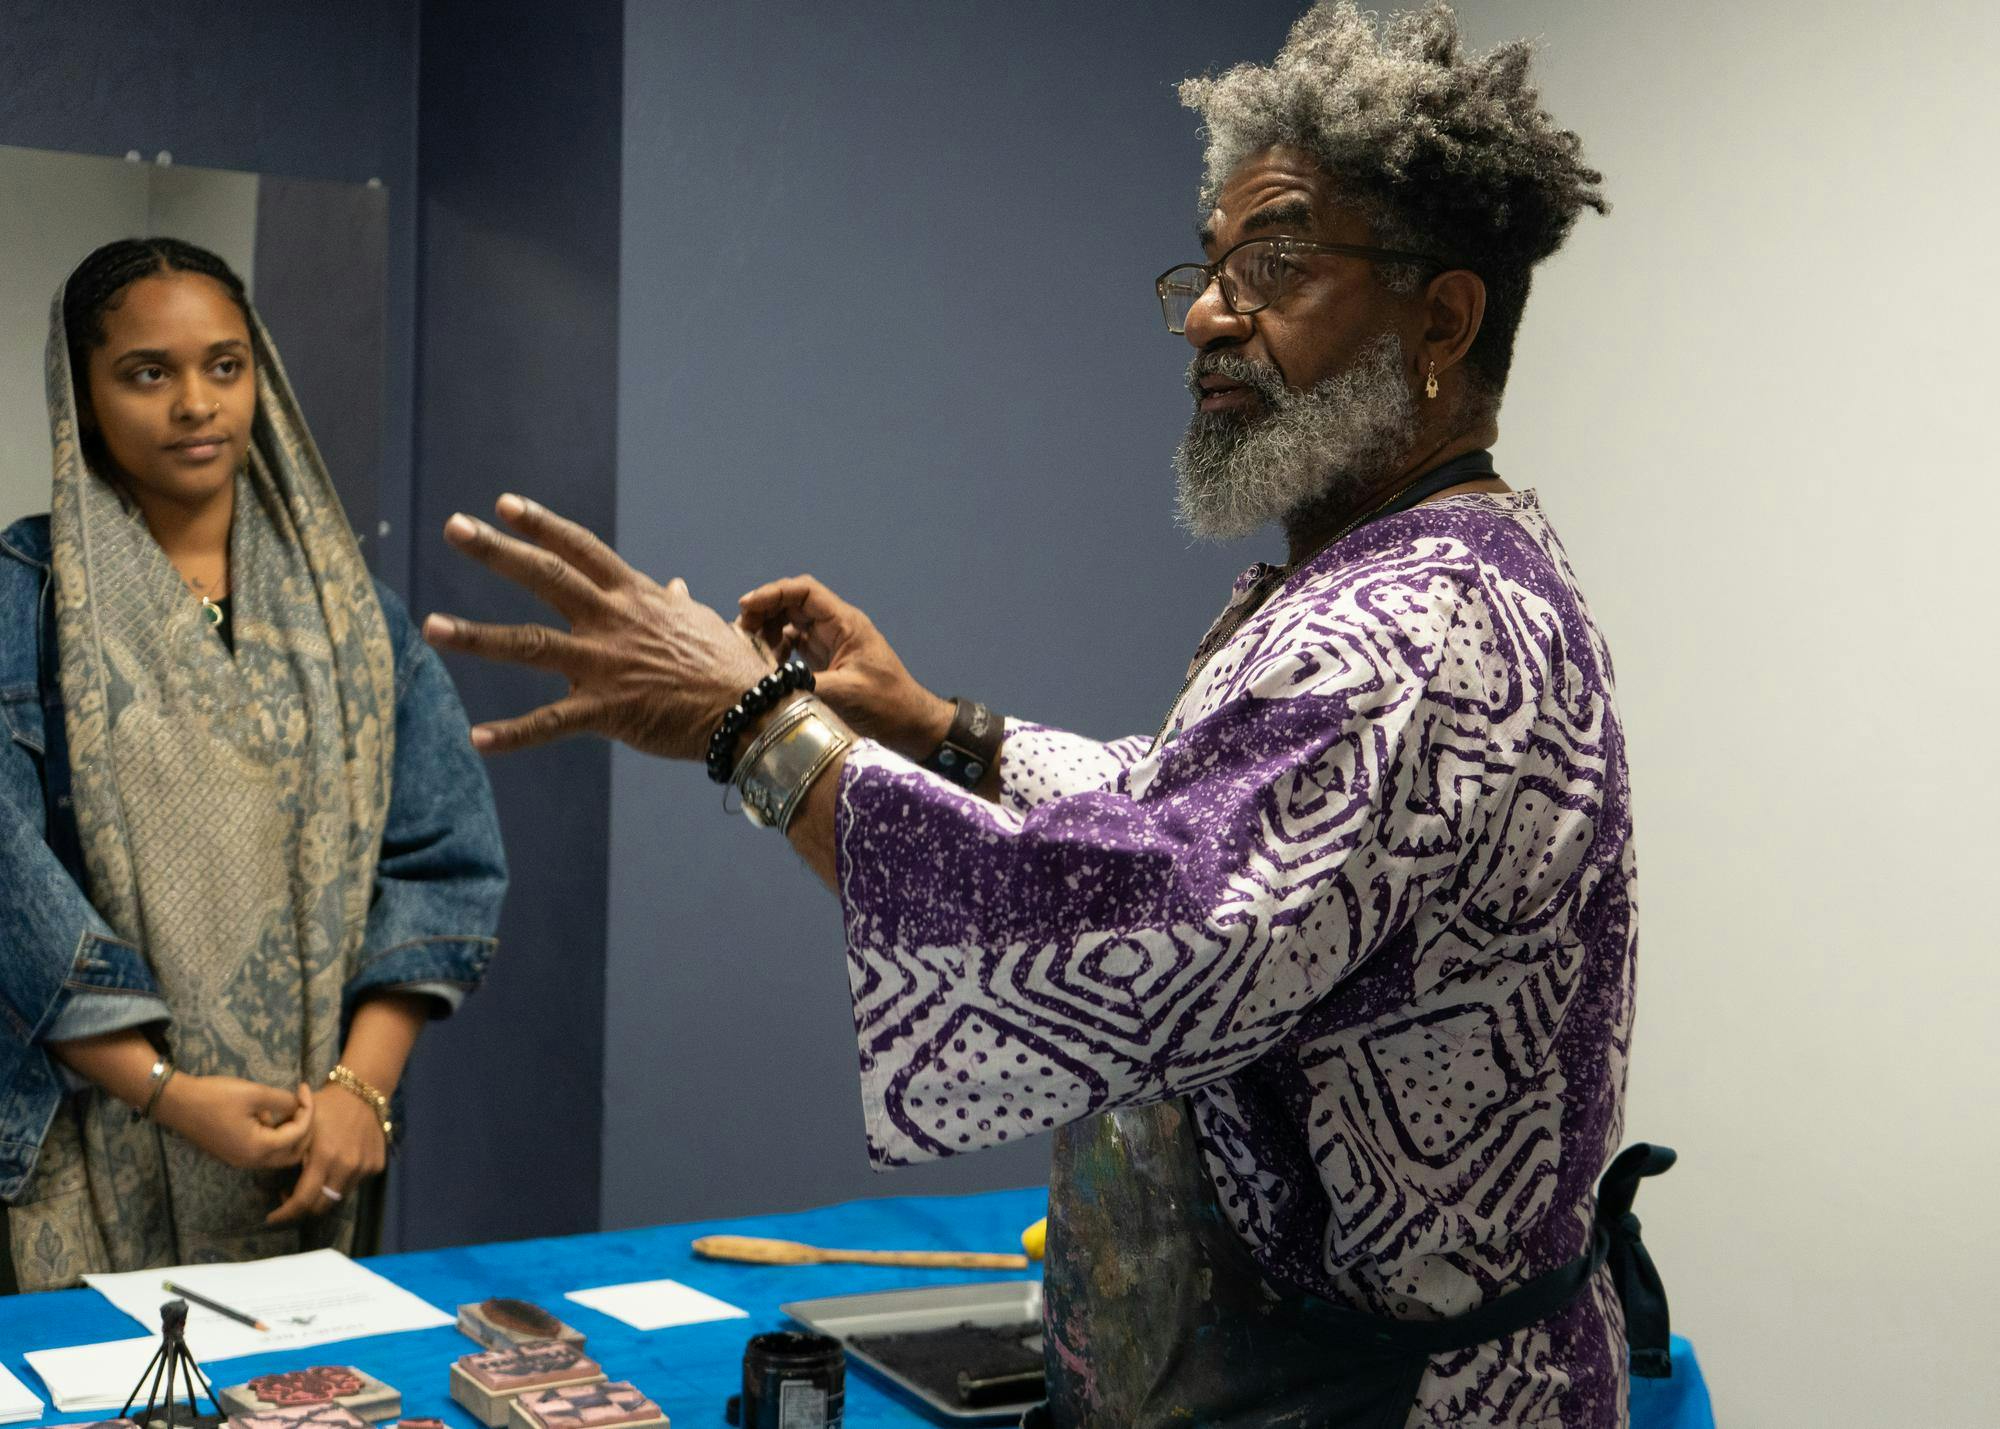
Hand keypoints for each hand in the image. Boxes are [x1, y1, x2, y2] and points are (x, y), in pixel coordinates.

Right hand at [153, 1075, 313, 1170]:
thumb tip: (298, 1105)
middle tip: (302, 1102)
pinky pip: (264, 1149)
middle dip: (304, 1128)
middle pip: (294, 1152)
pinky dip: (274, 1134)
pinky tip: (266, 1113)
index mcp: (259, 1149)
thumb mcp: (254, 1094)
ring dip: (289, 1132)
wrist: (177, 1102)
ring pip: (279, 1153)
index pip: (299, 1134)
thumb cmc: (215, 1097)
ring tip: (286, 1106)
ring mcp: (241, 1159)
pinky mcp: (234, 1153)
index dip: (308, 1109)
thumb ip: (283, 1101)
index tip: (304, 1087)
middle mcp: (251, 1161)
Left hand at [267, 1083, 386, 1224]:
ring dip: (323, 1195)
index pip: (303, 1200)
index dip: (285, 1214)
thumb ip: (289, 1153)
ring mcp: (364, 1168)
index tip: (272, 1218)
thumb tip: (271, 1179)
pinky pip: (354, 1184)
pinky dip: (341, 1181)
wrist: (362, 1091)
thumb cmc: (326, 1106)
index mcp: (324, 1157)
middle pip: (321, 1206)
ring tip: (313, 1181)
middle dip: (302, 1209)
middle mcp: (346, 1167)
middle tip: (291, 1199)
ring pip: (338, 1196)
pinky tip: (335, 1166)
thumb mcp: (301, 1125)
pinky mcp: (376, 1165)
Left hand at [424, 495, 771, 757]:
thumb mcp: (701, 623)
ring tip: (430, 627)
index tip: (504, 505)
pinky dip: (513, 734)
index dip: (542, 525)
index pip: (581, 550)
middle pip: (547, 577)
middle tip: (454, 527)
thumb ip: (675, 604)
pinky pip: (551, 723)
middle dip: (497, 552)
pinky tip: (477, 739)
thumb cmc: (730, 667)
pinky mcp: (608, 711)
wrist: (752, 713)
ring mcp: (606, 665)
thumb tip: (671, 586)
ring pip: (530, 646)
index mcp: (635, 597)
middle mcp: (614, 622)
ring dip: (477, 637)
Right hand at [737, 575, 952, 760]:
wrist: (911, 724)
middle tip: (742, 632)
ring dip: (767, 631)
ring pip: (790, 622)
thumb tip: (767, 685)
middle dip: (764, 611)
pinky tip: (767, 667)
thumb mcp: (846, 694)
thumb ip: (805, 685)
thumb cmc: (888, 706)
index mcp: (845, 624)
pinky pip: (794, 644)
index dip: (773, 594)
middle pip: (792, 603)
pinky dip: (776, 650)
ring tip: (751, 650)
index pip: (804, 592)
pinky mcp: (826, 661)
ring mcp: (830, 643)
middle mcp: (836, 628)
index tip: (746, 606)